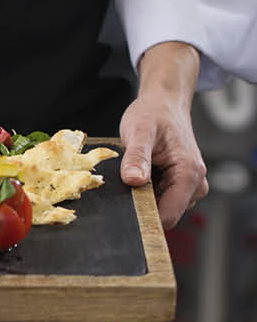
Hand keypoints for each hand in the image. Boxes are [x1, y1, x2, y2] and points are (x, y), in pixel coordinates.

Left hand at [119, 42, 207, 229]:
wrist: (163, 104)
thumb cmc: (153, 114)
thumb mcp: (139, 132)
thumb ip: (136, 157)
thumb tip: (134, 180)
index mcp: (189, 174)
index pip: (168, 216)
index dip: (144, 218)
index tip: (124, 207)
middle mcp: (196, 185)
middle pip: (165, 214)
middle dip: (143, 204)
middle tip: (128, 180)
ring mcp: (191, 187)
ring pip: (162, 209)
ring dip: (145, 197)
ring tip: (137, 172)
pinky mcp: (182, 187)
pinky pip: (162, 201)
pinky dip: (148, 192)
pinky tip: (142, 175)